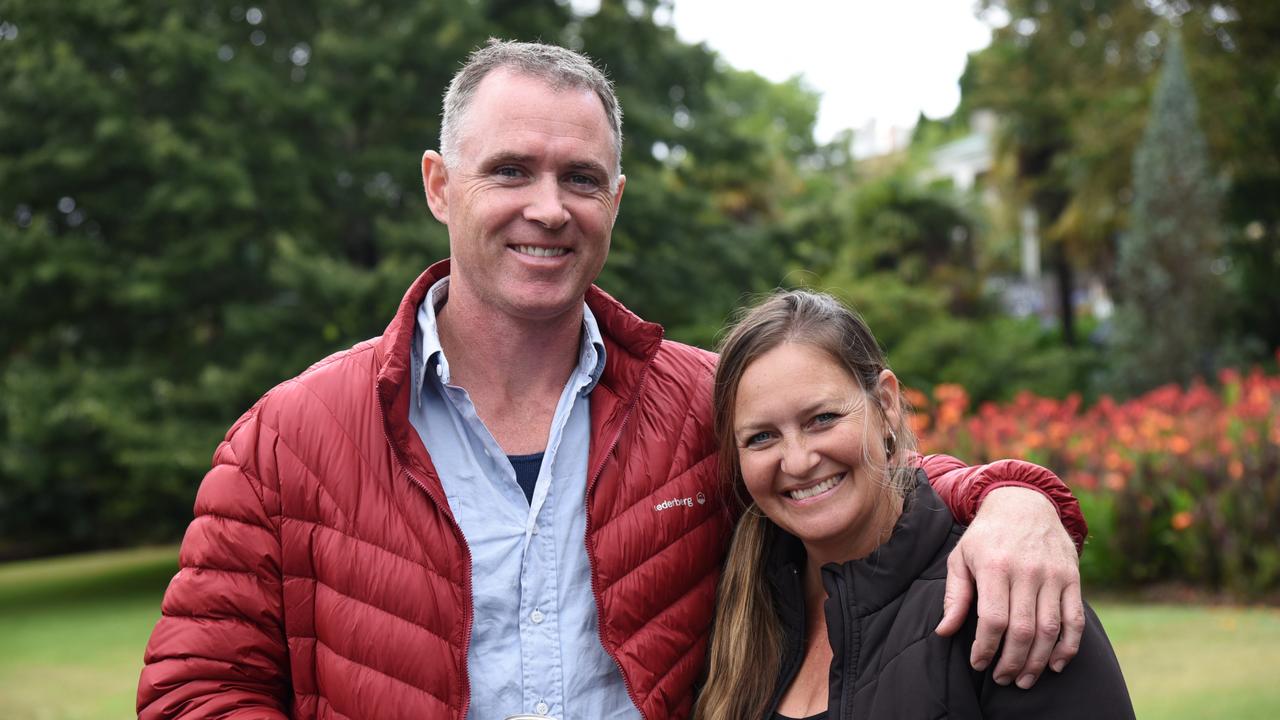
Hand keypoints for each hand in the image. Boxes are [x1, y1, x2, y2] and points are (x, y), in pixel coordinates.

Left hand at [935, 486, 1083, 688]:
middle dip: (1012, 662)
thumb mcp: (961, 557)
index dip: (985, 648)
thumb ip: (955, 596)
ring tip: (1025, 679)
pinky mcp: (1072, 578)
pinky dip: (1068, 647)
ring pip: (1050, 630)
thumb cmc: (986, 536)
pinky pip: (1074, 619)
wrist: (1024, 503)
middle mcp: (1026, 571)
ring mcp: (1053, 575)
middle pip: (1022, 630)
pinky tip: (1055, 664)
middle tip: (1003, 679)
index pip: (993, 620)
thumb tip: (943, 632)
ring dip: (1038, 662)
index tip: (978, 664)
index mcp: (994, 567)